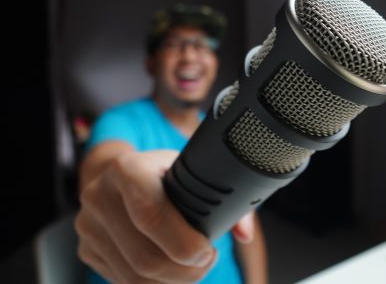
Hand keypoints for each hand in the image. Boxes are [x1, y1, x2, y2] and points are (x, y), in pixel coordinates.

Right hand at [75, 147, 217, 283]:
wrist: (121, 175)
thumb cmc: (163, 174)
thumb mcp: (191, 171)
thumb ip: (223, 199)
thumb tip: (244, 233)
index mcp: (128, 168)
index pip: (150, 212)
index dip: (183, 241)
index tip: (208, 250)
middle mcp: (100, 195)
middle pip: (144, 256)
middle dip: (185, 271)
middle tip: (206, 262)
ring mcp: (89, 225)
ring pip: (134, 277)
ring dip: (172, 282)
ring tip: (193, 269)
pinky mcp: (87, 249)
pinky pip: (122, 282)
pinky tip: (171, 273)